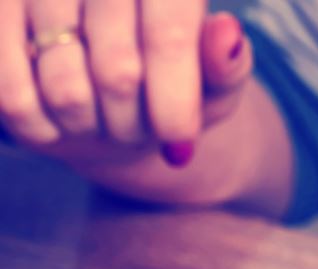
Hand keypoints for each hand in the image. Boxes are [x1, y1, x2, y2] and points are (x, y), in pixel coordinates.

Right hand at [0, 0, 251, 167]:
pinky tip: (60, 122)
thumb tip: (226, 33)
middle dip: (134, 123)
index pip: (168, 37)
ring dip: (91, 127)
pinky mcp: (0, 12)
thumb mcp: (215, 82)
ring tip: (102, 119)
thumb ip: (227, 64)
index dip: (174, 98)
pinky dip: (42, 127)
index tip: (179, 140)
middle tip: (140, 129)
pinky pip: (12, 96)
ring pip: (66, 90)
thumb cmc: (174, 84)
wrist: (111, 90)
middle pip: (118, 71)